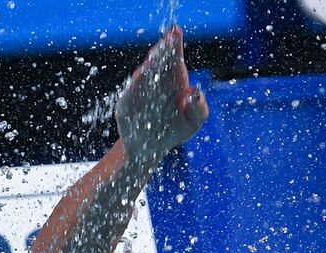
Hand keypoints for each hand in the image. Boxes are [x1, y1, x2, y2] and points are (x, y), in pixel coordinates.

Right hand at [116, 26, 208, 164]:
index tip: (176, 32)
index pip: (174, 59)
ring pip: (145, 74)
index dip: (175, 45)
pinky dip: (138, 83)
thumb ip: (199, 108)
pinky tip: (144, 73)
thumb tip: (195, 92)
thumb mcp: (193, 122)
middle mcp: (156, 83)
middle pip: (159, 62)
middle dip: (164, 50)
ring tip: (157, 56)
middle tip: (169, 39)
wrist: (151, 147)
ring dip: (151, 64)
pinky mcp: (126, 104)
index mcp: (174, 83)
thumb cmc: (175, 130)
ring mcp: (140, 91)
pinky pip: (131, 92)